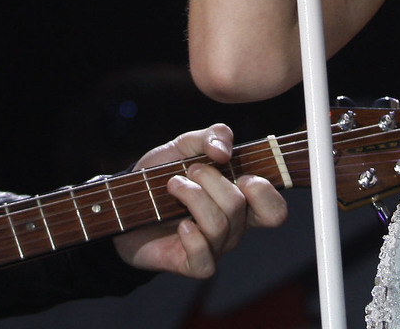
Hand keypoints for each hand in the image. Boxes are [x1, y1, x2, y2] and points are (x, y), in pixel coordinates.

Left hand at [112, 124, 287, 277]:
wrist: (124, 201)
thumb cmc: (161, 174)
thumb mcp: (185, 145)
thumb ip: (211, 136)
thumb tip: (224, 151)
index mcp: (240, 199)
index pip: (275, 210)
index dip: (264, 191)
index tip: (239, 172)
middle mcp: (233, 226)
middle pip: (240, 207)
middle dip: (211, 180)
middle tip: (191, 170)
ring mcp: (214, 247)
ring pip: (219, 225)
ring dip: (192, 197)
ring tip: (173, 185)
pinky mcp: (192, 263)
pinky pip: (205, 258)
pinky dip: (192, 236)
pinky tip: (178, 222)